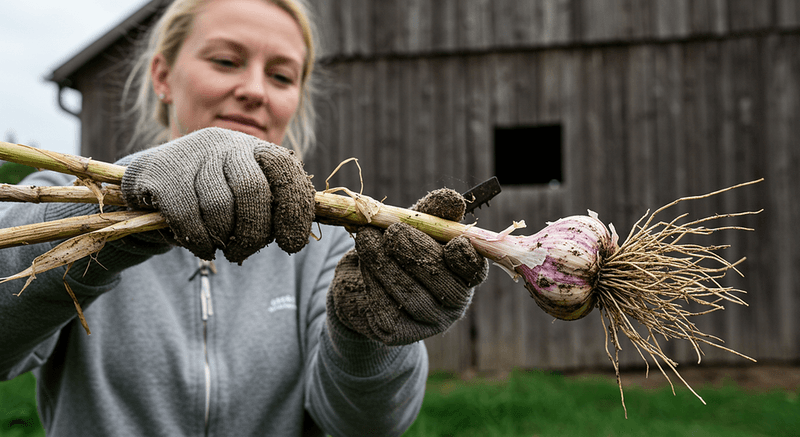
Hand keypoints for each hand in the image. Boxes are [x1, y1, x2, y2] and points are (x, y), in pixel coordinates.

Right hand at [121, 127, 314, 262]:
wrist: (150, 181)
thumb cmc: (212, 196)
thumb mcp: (246, 195)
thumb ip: (272, 207)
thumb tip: (297, 237)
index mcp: (255, 148)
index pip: (285, 169)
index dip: (294, 209)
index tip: (291, 244)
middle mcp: (226, 143)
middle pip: (252, 189)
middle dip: (254, 231)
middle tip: (245, 251)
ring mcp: (192, 153)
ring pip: (219, 205)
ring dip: (223, 238)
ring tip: (221, 247)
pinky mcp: (161, 171)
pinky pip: (187, 215)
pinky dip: (199, 241)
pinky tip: (203, 248)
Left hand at [328, 189, 488, 345]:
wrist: (359, 280)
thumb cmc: (396, 249)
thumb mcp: (414, 226)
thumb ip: (434, 213)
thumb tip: (454, 200)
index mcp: (465, 275)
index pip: (475, 272)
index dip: (467, 259)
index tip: (455, 242)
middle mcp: (453, 303)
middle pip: (444, 285)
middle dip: (419, 254)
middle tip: (394, 230)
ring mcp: (426, 322)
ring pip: (411, 296)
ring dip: (386, 263)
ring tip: (366, 238)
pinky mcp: (397, 333)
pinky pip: (385, 308)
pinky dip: (372, 280)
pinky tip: (363, 262)